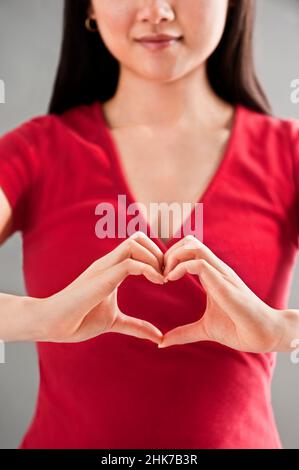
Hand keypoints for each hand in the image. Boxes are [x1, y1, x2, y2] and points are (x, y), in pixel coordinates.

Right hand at [40, 232, 164, 343]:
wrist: (53, 324)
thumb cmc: (79, 320)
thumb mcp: (115, 321)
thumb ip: (136, 326)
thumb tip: (158, 338)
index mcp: (110, 269)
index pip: (136, 245)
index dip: (155, 256)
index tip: (165, 277)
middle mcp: (107, 263)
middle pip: (138, 237)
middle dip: (158, 252)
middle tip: (167, 275)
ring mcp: (103, 268)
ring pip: (134, 243)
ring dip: (155, 258)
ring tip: (163, 279)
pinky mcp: (101, 278)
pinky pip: (130, 263)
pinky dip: (149, 269)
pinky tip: (157, 282)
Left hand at [158, 235, 283, 352]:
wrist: (262, 335)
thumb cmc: (238, 329)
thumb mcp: (205, 329)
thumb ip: (184, 333)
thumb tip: (163, 343)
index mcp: (212, 275)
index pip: (189, 250)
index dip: (171, 258)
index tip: (160, 277)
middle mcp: (216, 269)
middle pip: (189, 241)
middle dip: (169, 252)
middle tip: (159, 273)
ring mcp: (221, 273)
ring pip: (193, 245)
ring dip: (173, 256)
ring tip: (164, 275)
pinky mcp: (223, 282)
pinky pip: (198, 263)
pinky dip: (179, 267)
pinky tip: (170, 280)